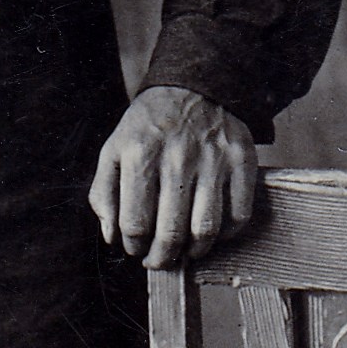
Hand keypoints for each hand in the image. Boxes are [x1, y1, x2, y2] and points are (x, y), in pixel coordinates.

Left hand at [90, 86, 258, 270]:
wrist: (194, 87)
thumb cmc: (149, 127)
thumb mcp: (114, 150)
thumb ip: (104, 194)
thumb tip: (112, 237)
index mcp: (140, 155)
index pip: (135, 223)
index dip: (134, 246)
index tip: (136, 247)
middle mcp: (178, 157)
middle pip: (170, 232)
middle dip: (162, 258)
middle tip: (160, 260)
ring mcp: (214, 160)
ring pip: (206, 229)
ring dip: (194, 252)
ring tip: (186, 252)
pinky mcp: (242, 161)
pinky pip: (239, 215)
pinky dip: (227, 233)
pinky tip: (213, 230)